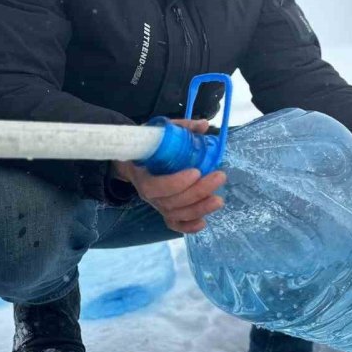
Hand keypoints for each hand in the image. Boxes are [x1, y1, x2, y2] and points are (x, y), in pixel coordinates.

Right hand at [112, 119, 225, 233]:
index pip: (156, 186)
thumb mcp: (159, 132)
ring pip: (175, 214)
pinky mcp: (164, 211)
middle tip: (219, 177)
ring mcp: (156, 204)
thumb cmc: (149, 146)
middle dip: (197, 192)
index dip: (176, 183)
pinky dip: (188, 227)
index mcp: (142, 174)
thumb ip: (181, 128)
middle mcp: (148, 194)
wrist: (132, 160)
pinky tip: (203, 222)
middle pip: (171, 202)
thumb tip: (203, 125)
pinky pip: (174, 224)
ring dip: (198, 209)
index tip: (196, 171)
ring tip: (219, 200)